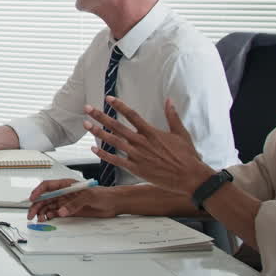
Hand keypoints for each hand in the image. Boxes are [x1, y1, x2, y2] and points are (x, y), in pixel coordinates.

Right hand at [27, 179, 119, 220]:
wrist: (112, 203)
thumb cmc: (102, 194)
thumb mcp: (88, 196)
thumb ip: (74, 203)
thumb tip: (62, 211)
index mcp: (66, 185)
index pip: (47, 186)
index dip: (38, 191)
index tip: (32, 198)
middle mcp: (63, 193)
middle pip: (45, 198)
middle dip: (36, 205)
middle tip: (31, 214)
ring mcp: (66, 202)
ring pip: (48, 206)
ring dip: (41, 212)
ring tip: (38, 219)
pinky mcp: (69, 211)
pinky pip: (55, 213)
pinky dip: (49, 216)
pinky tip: (46, 219)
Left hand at [83, 97, 212, 195]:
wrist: (190, 177)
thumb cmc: (187, 156)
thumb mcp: (181, 133)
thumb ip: (172, 116)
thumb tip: (169, 100)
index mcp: (152, 132)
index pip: (131, 115)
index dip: (119, 105)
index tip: (108, 98)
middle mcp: (142, 142)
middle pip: (117, 126)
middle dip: (100, 116)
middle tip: (87, 109)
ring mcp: (137, 156)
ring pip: (113, 142)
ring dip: (98, 132)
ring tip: (86, 124)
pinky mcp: (136, 168)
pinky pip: (116, 160)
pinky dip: (104, 154)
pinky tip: (94, 148)